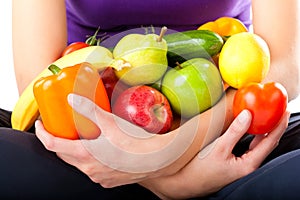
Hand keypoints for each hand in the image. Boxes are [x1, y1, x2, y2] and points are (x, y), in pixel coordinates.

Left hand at [35, 93, 200, 187]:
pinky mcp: (108, 180)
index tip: (40, 125)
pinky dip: (89, 159)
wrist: (157, 159)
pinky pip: (92, 170)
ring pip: (78, 163)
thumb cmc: (135, 141)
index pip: (53, 145)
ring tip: (80, 136)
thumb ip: (88, 109)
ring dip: (75, 150)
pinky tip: (99, 150)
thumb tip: (71, 98)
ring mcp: (98, 177)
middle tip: (60, 128)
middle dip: (58, 141)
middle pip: (64, 155)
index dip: (42, 133)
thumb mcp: (110, 122)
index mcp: (85, 155)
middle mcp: (88, 170)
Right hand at [142, 109, 289, 198]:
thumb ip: (235, 132)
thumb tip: (248, 114)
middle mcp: (249, 164)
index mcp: (249, 163)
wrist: (188, 182)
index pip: (270, 141)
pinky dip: (253, 134)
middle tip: (277, 108)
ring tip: (266, 114)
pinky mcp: (234, 161)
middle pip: (267, 142)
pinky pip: (249, 145)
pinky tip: (249, 126)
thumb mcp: (219, 148)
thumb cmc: (201, 169)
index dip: (279, 125)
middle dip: (274, 125)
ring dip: (264, 129)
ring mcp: (242, 163)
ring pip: (258, 144)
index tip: (285, 110)